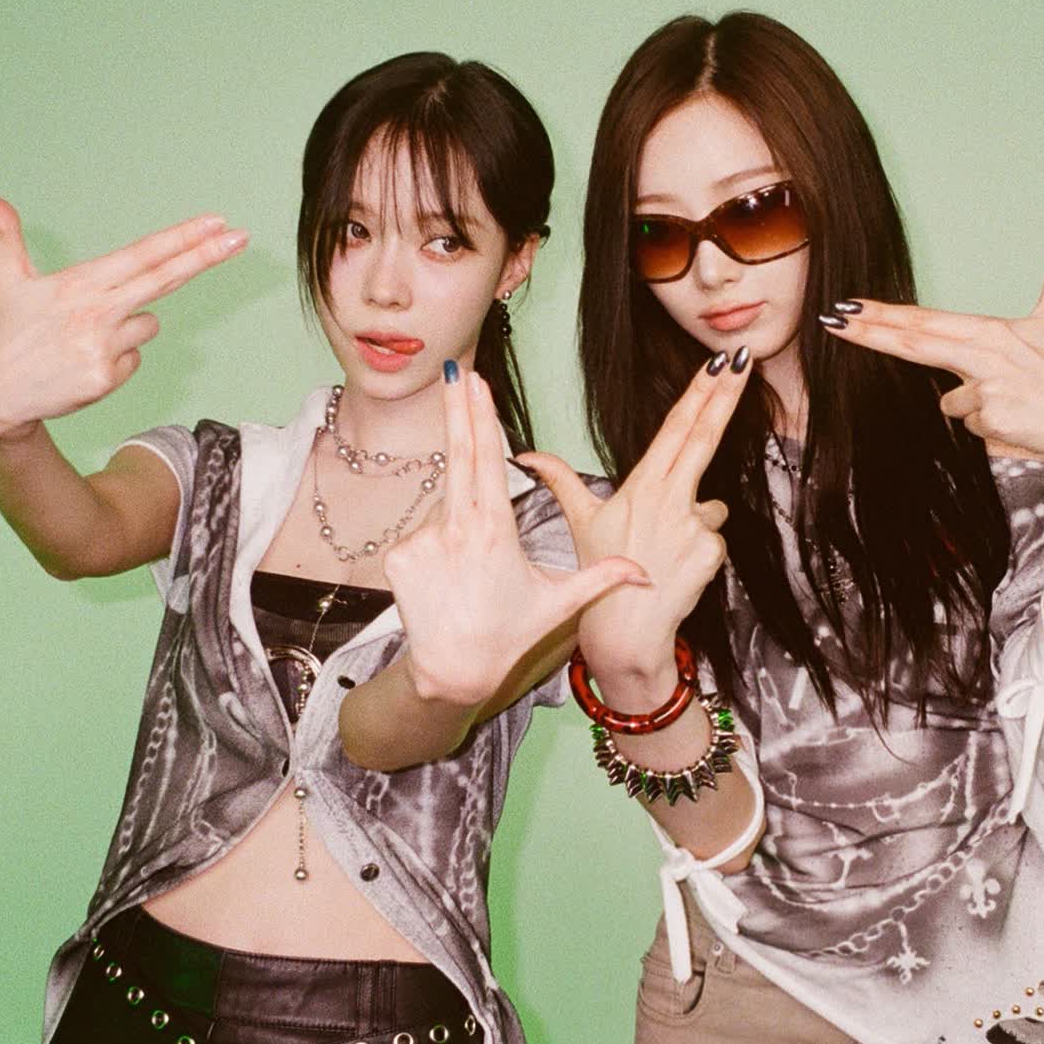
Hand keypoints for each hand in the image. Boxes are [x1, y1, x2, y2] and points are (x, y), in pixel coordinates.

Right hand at [0, 192, 247, 439]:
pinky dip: (118, 357)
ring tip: (83, 336)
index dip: (182, 238)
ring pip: (149, 324)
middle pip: (166, 278)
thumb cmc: (3, 332)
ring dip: (129, 325)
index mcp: (80, 283)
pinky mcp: (109, 378)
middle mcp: (98, 311)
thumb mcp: (3, 279)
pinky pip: (136, 358)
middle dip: (207, 255)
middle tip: (242, 236)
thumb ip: (4, 234)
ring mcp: (105, 347)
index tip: (215, 222)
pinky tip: (85, 360)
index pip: (143, 254)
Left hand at [383, 369, 649, 707]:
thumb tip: (646, 573)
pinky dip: (436, 541)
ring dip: (459, 516)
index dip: (480, 418)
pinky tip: (447, 575)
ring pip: (444, 507)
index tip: (475, 384)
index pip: (485, 461)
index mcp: (493, 531)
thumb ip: (602, 579)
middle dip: (458, 409)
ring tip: (469, 565)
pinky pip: (421, 533)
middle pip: (456, 456)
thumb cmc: (507, 635)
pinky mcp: (398, 556)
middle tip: (456, 371)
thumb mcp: (558, 604)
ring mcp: (421, 541)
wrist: (450, 672)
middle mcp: (453, 529)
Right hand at [519, 352, 746, 706]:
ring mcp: (693, 524)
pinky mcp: (711, 550)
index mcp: (641, 486)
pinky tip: (677, 568)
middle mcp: (669, 499)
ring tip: (663, 550)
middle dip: (724, 395)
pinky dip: (700, 549)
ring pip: (709, 504)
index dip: (698, 393)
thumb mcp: (579, 522)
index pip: (675, 430)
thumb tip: (528, 456)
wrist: (626, 633)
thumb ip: (560, 480)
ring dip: (694, 519)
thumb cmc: (601, 578)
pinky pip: (714, 537)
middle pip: (703, 436)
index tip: (718, 365)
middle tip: (743, 361)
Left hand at [823, 230, 1043, 472]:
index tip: (849, 307)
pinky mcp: (991, 418)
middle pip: (914, 343)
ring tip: (1013, 402)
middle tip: (833, 321)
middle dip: (870, 333)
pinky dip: (988, 426)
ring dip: (974, 405)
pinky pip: (969, 425)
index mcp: (992, 330)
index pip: (926, 321)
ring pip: (950, 401)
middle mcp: (985, 353)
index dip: (884, 315)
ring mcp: (986, 386)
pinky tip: (1017, 421)